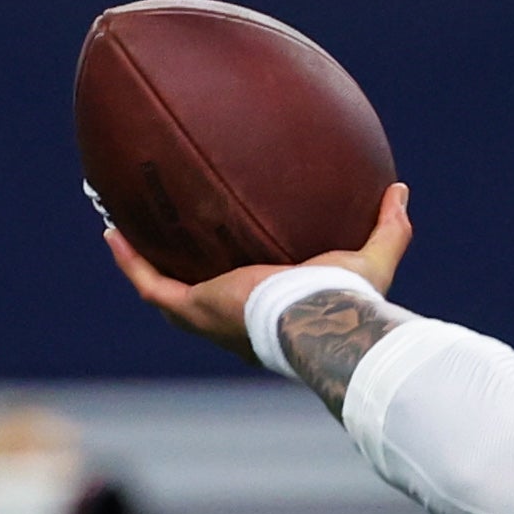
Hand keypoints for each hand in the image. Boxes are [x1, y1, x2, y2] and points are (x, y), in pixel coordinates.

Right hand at [109, 184, 412, 350]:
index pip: (251, 302)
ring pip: (167, 294)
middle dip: (185, 277)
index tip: (230, 259)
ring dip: (145, 266)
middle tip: (171, 244)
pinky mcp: (194, 309)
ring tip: (126, 235)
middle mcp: (237, 323)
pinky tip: (114, 232)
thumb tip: (399, 190)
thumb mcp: (371, 258)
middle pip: (201, 300)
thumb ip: (389, 228)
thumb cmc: (347, 298)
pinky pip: (151, 285)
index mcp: (273, 318)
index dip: (238, 284)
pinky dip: (131, 261)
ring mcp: (211, 318)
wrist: (319, 316)